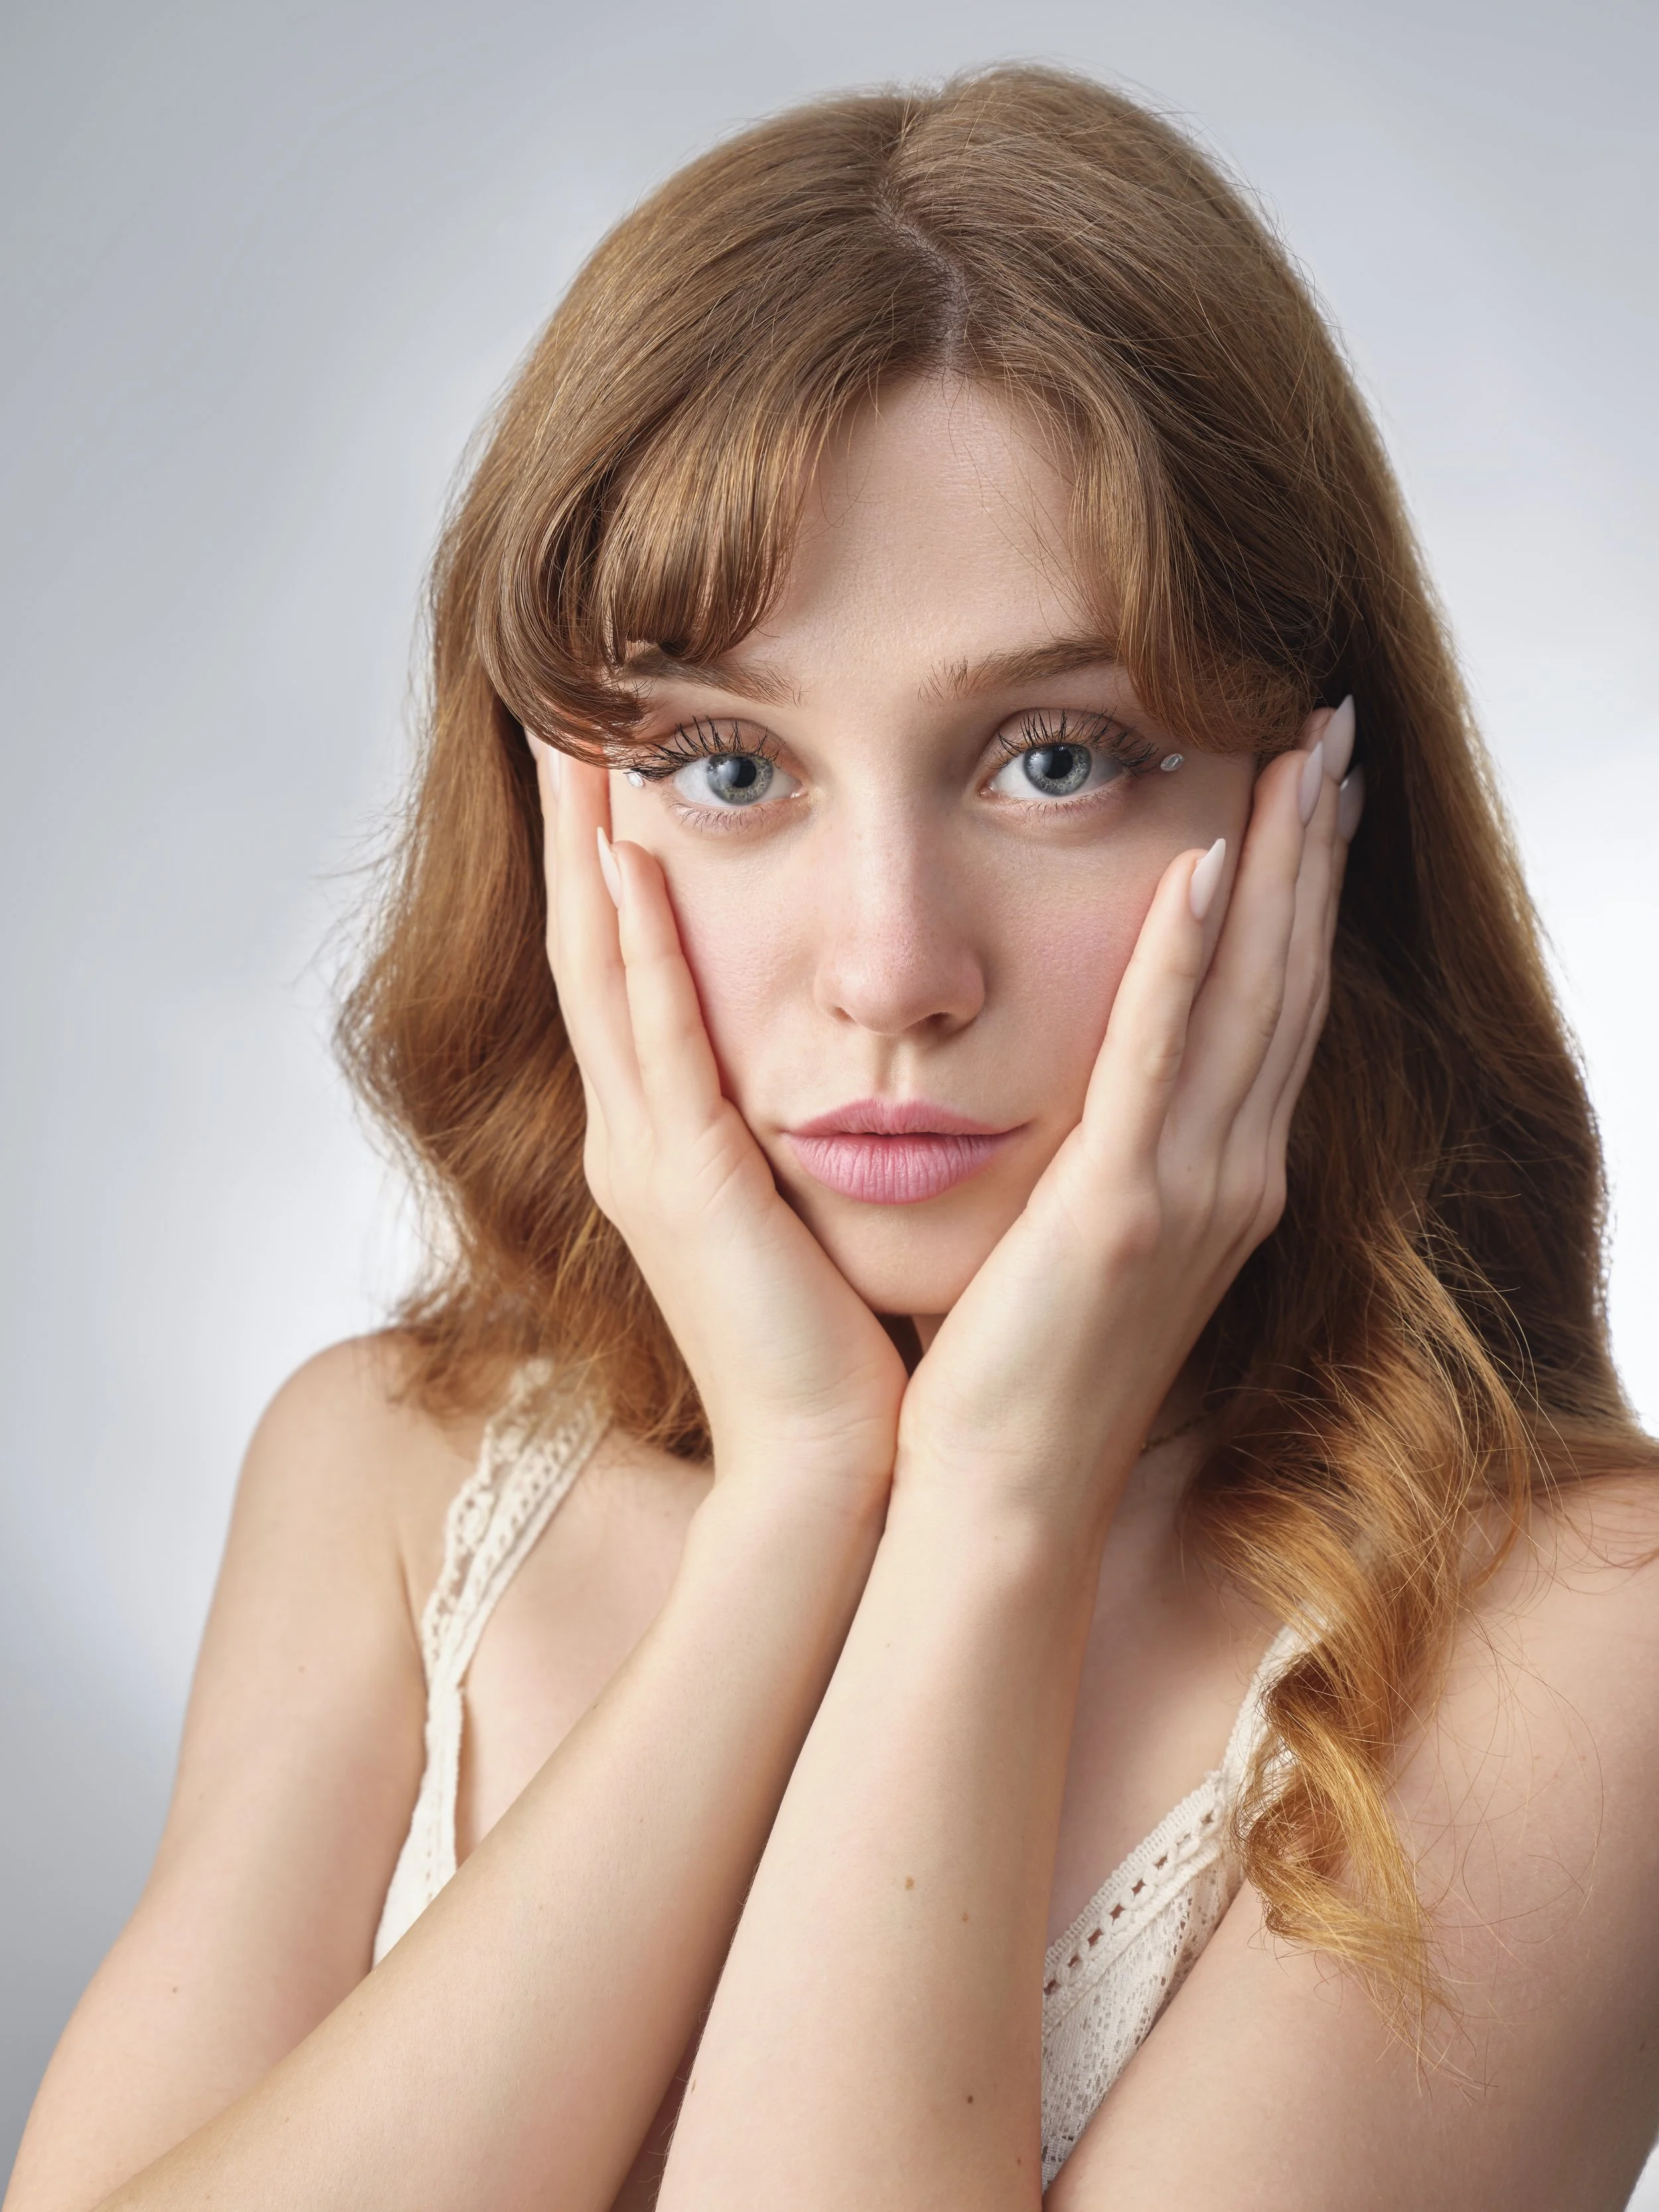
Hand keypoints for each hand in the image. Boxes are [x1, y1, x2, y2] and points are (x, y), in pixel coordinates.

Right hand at [527, 738, 905, 1503]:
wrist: (835, 1464)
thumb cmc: (835, 1342)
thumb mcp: (801, 1207)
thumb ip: (789, 1127)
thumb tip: (838, 1056)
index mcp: (666, 1140)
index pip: (625, 972)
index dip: (603, 866)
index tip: (606, 761)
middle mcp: (637, 1136)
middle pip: (590, 951)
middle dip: (572, 832)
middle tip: (555, 713)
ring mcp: (648, 1159)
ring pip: (604, 974)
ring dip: (585, 855)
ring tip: (571, 742)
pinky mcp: (687, 1185)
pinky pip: (658, 1040)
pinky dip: (641, 946)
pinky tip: (629, 859)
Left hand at [894, 707, 1356, 1539]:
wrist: (1000, 1496)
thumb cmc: (1023, 1369)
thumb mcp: (1092, 1239)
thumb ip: (1123, 1151)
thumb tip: (1114, 1081)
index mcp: (1224, 1176)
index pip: (1276, 1001)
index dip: (1303, 887)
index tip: (1312, 783)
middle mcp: (1235, 1175)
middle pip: (1288, 976)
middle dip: (1314, 845)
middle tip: (1332, 725)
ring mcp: (1192, 1195)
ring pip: (1249, 998)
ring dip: (1276, 869)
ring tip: (1296, 754)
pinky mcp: (1124, 1215)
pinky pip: (1158, 1062)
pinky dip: (1184, 964)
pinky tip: (1201, 868)